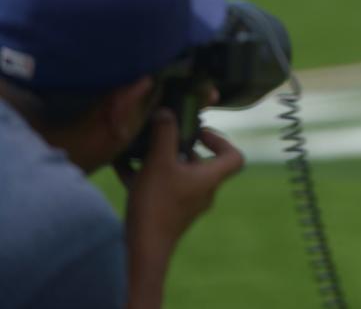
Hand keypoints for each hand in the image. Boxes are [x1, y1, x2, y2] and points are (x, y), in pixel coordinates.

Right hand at [114, 108, 243, 306]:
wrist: (141, 251)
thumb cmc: (156, 205)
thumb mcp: (159, 162)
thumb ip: (165, 134)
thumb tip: (167, 111)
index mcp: (211, 178)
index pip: (234, 156)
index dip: (221, 140)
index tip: (199, 132)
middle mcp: (204, 192)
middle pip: (202, 163)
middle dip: (182, 146)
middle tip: (163, 135)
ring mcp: (186, 204)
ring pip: (178, 175)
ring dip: (161, 160)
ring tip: (139, 149)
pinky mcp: (167, 213)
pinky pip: (161, 188)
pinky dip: (147, 176)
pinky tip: (123, 167)